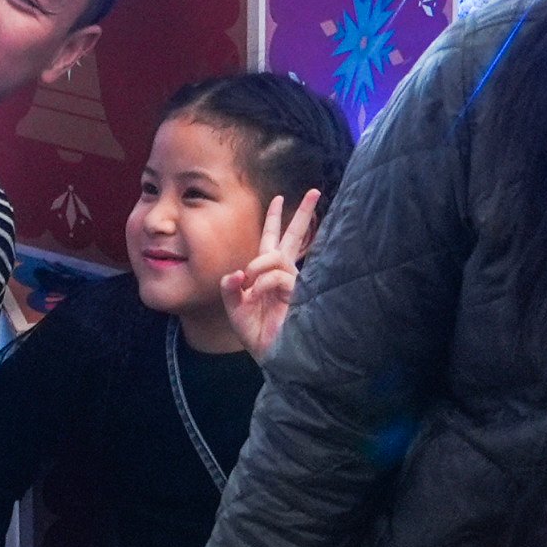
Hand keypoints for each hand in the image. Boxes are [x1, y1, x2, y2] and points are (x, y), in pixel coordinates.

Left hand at [221, 187, 324, 355]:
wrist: (271, 356)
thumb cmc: (256, 333)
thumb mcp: (234, 308)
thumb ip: (230, 288)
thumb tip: (237, 273)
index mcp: (267, 274)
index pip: (272, 241)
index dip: (275, 219)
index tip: (279, 198)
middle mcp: (282, 274)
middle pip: (293, 237)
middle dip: (302, 214)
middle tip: (315, 191)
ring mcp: (293, 282)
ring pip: (277, 256)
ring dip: (259, 265)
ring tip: (250, 283)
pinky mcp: (298, 292)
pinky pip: (278, 275)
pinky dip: (264, 280)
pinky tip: (258, 292)